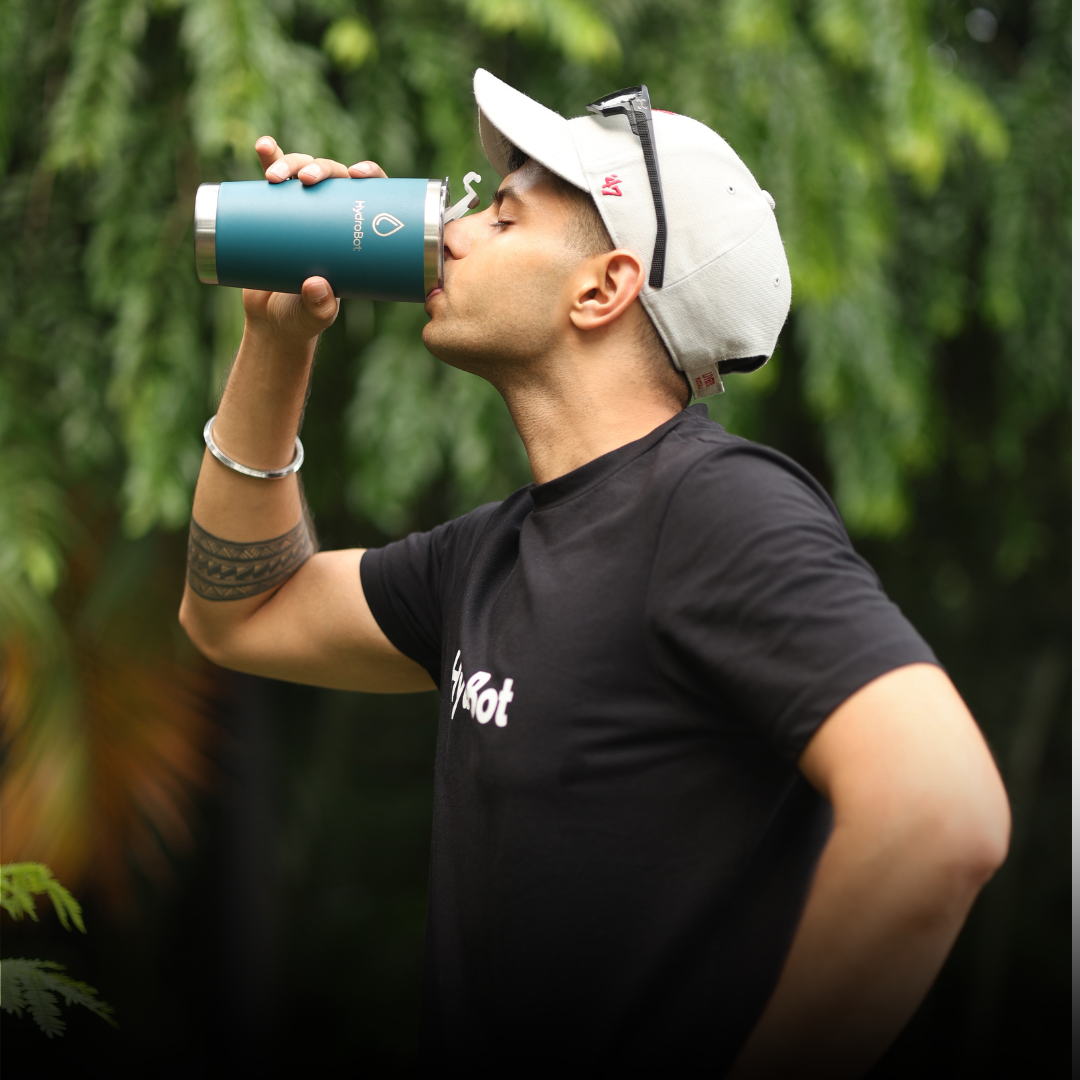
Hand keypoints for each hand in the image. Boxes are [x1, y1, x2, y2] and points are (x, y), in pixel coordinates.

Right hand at [238, 138, 389, 346]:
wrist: (272, 323)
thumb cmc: (304, 318)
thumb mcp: (315, 316)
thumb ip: (319, 306)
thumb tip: (316, 285)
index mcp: (356, 235)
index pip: (372, 196)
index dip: (371, 176)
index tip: (359, 174)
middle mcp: (332, 216)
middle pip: (334, 177)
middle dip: (322, 168)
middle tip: (309, 180)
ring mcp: (303, 210)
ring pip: (302, 172)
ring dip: (291, 162)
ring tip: (276, 175)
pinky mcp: (274, 211)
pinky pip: (272, 178)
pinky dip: (269, 158)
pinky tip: (264, 145)